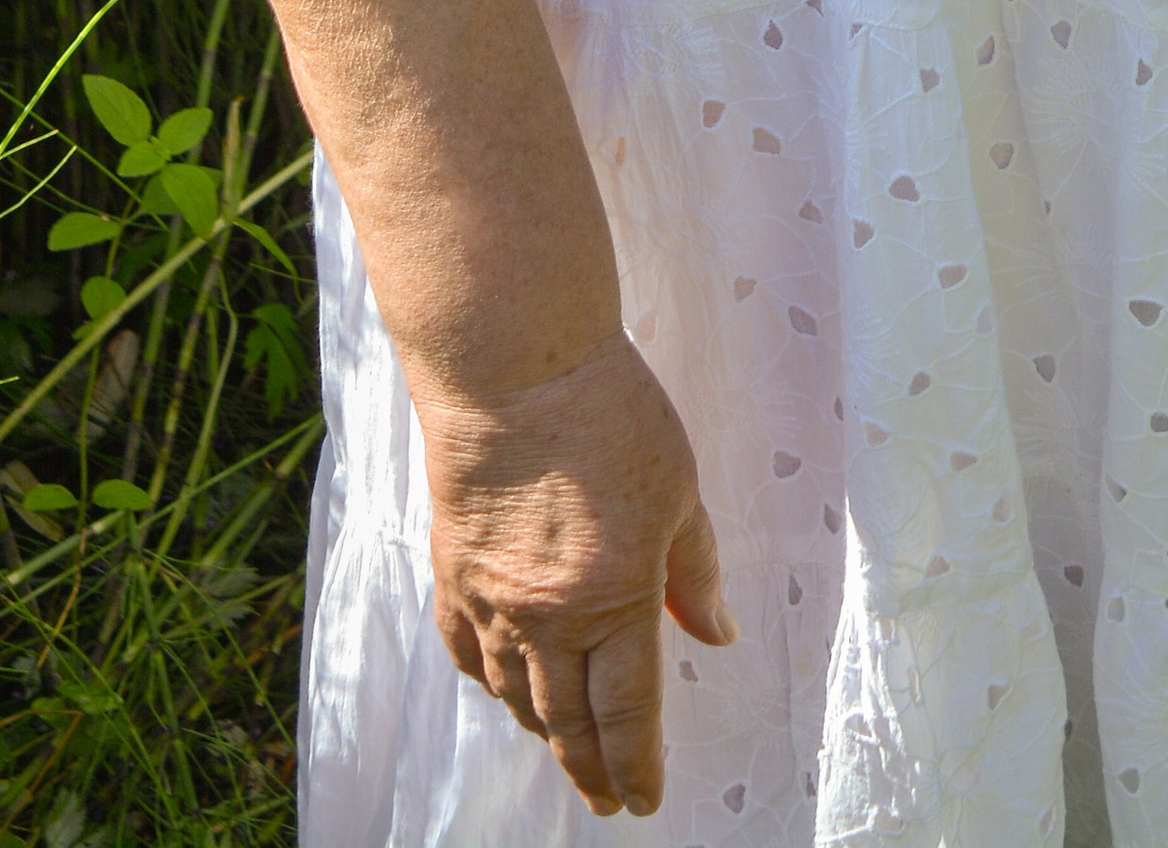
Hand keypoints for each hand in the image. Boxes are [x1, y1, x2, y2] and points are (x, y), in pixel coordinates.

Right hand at [420, 334, 736, 816]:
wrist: (513, 365)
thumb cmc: (608, 415)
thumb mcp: (679, 488)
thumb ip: (695, 570)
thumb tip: (715, 634)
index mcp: (614, 599)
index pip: (627, 711)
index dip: (637, 763)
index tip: (645, 799)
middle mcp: (547, 617)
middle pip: (567, 720)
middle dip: (592, 771)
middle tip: (609, 802)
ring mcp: (492, 598)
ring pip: (514, 695)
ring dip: (543, 734)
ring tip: (567, 753)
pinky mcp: (452, 570)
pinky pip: (467, 652)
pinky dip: (488, 683)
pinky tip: (501, 690)